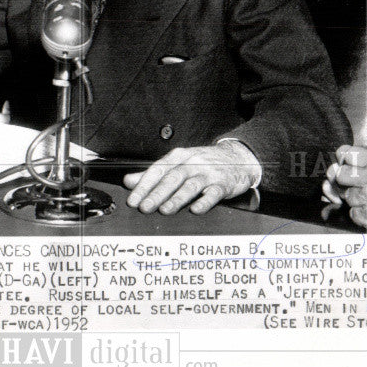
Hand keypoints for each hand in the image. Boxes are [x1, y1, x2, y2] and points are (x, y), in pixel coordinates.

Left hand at [123, 141, 259, 214]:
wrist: (238, 158)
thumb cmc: (203, 163)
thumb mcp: (178, 163)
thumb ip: (153, 173)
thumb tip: (129, 181)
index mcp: (178, 157)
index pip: (157, 170)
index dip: (143, 185)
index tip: (133, 199)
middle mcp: (192, 163)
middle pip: (172, 177)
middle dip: (156, 193)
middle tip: (144, 207)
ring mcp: (208, 173)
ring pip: (190, 185)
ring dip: (177, 198)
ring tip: (164, 210)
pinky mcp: (223, 184)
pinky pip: (213, 193)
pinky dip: (204, 201)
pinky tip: (196, 209)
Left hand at [326, 145, 366, 232]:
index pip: (345, 153)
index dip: (345, 158)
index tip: (349, 163)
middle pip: (339, 175)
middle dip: (346, 179)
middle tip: (357, 184)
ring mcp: (366, 198)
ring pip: (346, 196)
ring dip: (356, 198)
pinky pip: (353, 214)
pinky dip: (361, 214)